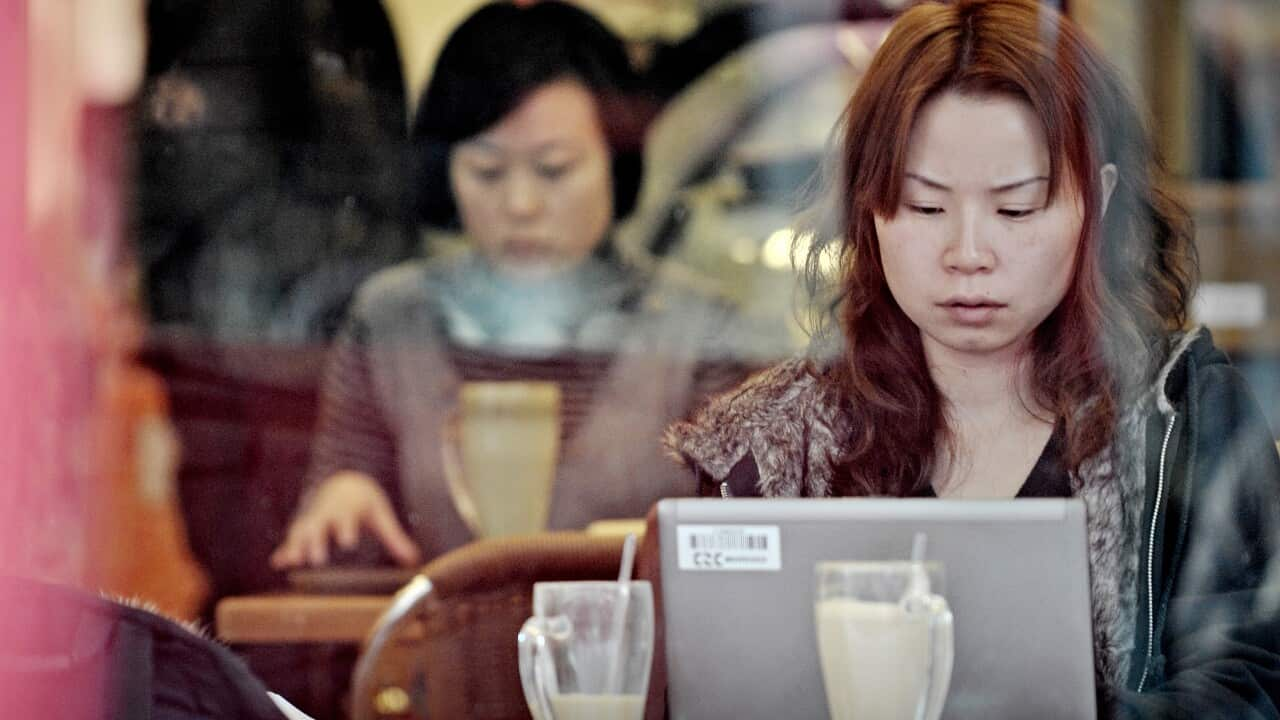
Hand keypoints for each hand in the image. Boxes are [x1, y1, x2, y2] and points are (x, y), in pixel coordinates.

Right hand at [269, 471, 421, 568]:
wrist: (344, 482)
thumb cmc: (364, 502)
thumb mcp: (381, 516)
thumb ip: (395, 538)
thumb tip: (414, 560)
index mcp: (348, 509)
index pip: (347, 520)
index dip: (347, 530)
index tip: (348, 542)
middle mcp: (327, 514)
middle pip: (319, 527)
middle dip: (316, 542)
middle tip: (316, 559)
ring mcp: (313, 520)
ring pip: (301, 531)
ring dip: (296, 546)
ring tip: (292, 562)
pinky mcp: (304, 527)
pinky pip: (292, 538)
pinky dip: (285, 549)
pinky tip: (277, 562)